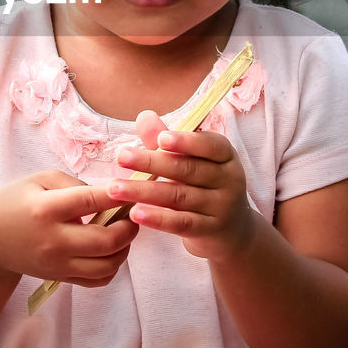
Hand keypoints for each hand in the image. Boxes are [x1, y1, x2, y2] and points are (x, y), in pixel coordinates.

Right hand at [0, 170, 138, 286]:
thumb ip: (74, 184)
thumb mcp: (39, 180)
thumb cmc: (15, 203)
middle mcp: (54, 241)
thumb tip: (106, 196)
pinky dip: (112, 266)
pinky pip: (98, 280)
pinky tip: (110, 250)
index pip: (91, 200)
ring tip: (123, 232)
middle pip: (106, 241)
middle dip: (129, 227)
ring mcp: (58, 264)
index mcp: (46, 209)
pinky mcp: (61, 278)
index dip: (118, 194)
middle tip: (132, 214)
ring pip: (107, 266)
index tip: (133, 188)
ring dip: (125, 249)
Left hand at [107, 110, 256, 262]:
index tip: (160, 139)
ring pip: (179, 197)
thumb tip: (144, 116)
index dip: (185, 141)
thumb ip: (168, 141)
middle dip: (151, 163)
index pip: (209, 145)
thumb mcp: (192, 161)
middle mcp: (228, 179)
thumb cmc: (205, 186)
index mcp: (225, 156)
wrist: (232, 231)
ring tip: (115, 188)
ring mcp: (222, 207)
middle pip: (187, 169)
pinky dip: (158, 218)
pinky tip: (135, 214)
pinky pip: (181, 223)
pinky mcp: (210, 231)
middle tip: (121, 157)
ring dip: (144, 192)